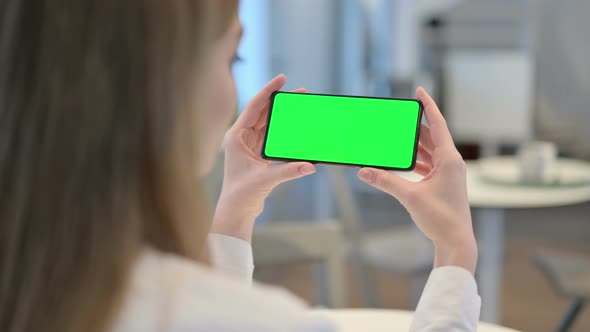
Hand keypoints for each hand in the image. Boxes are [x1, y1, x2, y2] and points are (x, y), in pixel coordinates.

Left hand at [211, 75, 316, 240]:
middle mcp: (242, 137)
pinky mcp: (257, 153)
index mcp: (237, 136)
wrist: (237, 210)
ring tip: (299, 104)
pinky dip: (283, 129)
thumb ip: (289, 171)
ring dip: (283, 114)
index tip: (282, 79)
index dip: (268, 91)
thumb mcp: (266, 179)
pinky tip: (295, 124)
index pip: (254, 107)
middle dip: (280, 100)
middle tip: (299, 92)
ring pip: (268, 123)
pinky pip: (272, 135)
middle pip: (263, 112)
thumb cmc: (242, 194)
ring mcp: (249, 144)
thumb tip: (310, 165)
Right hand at [357, 88, 476, 273]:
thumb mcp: (409, 197)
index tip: (419, 90)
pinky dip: (413, 161)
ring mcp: (448, 173)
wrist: (456, 241)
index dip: (428, 106)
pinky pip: (427, 164)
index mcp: (449, 160)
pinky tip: (399, 162)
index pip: (437, 124)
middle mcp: (451, 163)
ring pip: (427, 151)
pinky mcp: (443, 183)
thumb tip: (363, 170)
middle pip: (429, 137)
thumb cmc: (441, 218)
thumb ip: (385, 181)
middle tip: (394, 119)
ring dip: (411, 146)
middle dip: (411, 128)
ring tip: (392, 139)